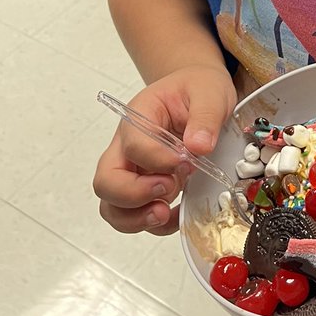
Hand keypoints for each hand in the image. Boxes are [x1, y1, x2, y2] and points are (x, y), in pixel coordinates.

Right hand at [93, 64, 236, 235]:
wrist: (198, 93)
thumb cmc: (197, 89)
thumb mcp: (209, 92)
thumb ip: (205, 116)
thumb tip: (199, 145)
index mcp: (138, 117)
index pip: (133, 144)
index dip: (157, 159)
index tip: (187, 161)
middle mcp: (126, 147)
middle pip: (106, 180)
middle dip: (133, 194)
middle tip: (169, 190)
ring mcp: (133, 171)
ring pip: (112, 205)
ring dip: (135, 217)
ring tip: (165, 214)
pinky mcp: (146, 188)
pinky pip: (135, 216)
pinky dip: (153, 225)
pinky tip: (177, 215)